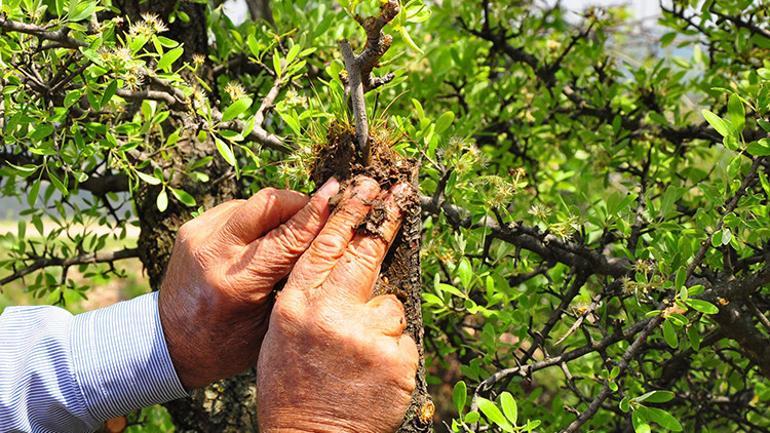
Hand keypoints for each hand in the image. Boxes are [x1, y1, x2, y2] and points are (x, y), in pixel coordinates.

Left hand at [158, 178, 339, 388]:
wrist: (168, 343)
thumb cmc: (226, 343)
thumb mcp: (270, 321)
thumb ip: (295, 279)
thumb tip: (329, 239)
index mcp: (236, 283)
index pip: (287, 236)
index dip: (318, 215)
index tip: (342, 197)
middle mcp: (213, 252)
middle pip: (268, 203)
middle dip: (301, 202)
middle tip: (323, 209)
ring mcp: (198, 235)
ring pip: (255, 202)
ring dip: (281, 210)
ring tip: (298, 228)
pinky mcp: (192, 227)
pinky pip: (238, 209)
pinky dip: (259, 217)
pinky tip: (268, 235)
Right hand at [257, 176, 418, 432]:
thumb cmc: (295, 385)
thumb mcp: (283, 333)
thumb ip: (308, 294)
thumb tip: (341, 257)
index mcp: (296, 304)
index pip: (325, 244)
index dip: (348, 211)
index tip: (366, 185)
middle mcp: (329, 313)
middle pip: (365, 252)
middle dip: (384, 221)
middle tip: (401, 195)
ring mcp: (365, 334)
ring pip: (391, 304)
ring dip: (383, 322)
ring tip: (360, 355)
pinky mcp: (394, 357)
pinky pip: (403, 337)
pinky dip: (393, 352)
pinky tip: (373, 373)